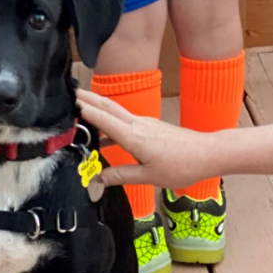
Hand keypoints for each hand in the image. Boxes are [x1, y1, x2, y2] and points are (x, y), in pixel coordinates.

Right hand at [77, 90, 213, 191]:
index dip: (83, 108)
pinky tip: (103, 137)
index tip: (66, 100)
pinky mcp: (149, 127)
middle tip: (66, 93)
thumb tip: (98, 179)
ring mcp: (143, 123)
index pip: (102, 117)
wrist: (207, 153)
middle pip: (106, 106)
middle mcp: (136, 123)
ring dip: (96, 108)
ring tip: (77, 110)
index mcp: (133, 135)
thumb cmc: (180, 166)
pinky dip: (109, 121)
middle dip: (86, 98)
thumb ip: (121, 176)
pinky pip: (123, 121)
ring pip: (114, 111)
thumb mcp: (149, 177)